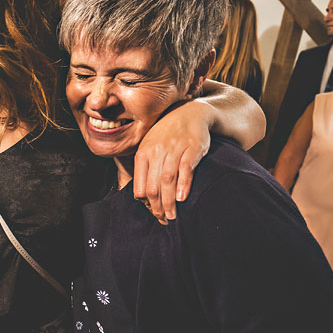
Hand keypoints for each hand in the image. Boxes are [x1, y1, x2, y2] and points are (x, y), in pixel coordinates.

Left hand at [133, 100, 209, 223]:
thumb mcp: (151, 147)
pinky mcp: (192, 147)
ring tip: (172, 216)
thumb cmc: (168, 134)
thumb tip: (141, 195)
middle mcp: (157, 151)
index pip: (140, 185)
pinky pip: (185, 169)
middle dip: (157, 207)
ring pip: (167, 180)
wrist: (190, 113)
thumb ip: (145, 167)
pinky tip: (183, 198)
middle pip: (153, 186)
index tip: (153, 214)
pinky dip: (183, 185)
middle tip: (164, 220)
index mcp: (144, 153)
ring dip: (169, 201)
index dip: (146, 203)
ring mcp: (174, 149)